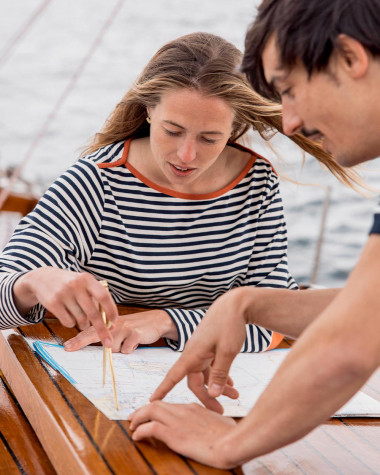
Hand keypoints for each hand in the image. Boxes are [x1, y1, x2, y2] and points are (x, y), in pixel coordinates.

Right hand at [13, 267, 117, 346]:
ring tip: (82, 320)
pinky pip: (68, 322)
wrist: (43, 278)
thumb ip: (96, 297)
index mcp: (87, 279)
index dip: (111, 311)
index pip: (104, 297)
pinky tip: (68, 315)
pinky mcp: (53, 303)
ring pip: (81, 319)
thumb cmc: (70, 284)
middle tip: (108, 341)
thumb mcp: (84, 283)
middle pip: (93, 313)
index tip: (114, 323)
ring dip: (84, 324)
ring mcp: (64, 294)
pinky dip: (71, 323)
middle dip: (102, 329)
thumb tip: (110, 321)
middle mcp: (76, 285)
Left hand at [64, 309, 177, 352]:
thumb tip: (96, 347)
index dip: (78, 339)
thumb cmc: (136, 327)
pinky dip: (131, 349)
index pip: (92, 330)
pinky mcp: (135, 333)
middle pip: (95, 335)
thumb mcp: (121, 329)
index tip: (66, 346)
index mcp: (110, 322)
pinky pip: (126, 350)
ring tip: (128, 342)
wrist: (157, 320)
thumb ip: (109, 336)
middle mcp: (115, 323)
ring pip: (113, 348)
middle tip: (68, 348)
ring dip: (120, 349)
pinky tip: (136, 343)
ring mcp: (125, 327)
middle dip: (80, 342)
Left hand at [129, 401, 237, 468]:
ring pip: (150, 411)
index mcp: (194, 407)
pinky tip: (137, 437)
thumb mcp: (222, 423)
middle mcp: (183, 410)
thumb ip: (213, 422)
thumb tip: (217, 425)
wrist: (232, 443)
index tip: (151, 415)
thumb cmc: (231, 436)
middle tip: (133, 417)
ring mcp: (178, 420)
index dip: (158, 410)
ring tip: (132, 426)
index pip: (170, 406)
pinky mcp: (173, 433)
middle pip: (156, 404)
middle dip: (142, 410)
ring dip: (138, 418)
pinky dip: (140, 431)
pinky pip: (150, 427)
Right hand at [150, 288, 246, 411]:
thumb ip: (220, 373)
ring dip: (218, 386)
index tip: (152, 402)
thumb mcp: (227, 351)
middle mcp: (194, 353)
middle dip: (207, 397)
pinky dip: (220, 375)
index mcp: (193, 353)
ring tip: (235, 396)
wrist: (235, 303)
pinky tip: (231, 383)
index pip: (173, 376)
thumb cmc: (229, 324)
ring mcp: (203, 350)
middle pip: (194, 381)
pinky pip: (211, 366)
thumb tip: (213, 394)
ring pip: (206, 374)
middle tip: (221, 412)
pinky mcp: (211, 347)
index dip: (163, 389)